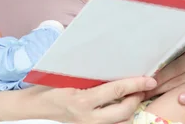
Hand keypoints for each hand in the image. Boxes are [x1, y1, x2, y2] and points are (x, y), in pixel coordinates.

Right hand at [17, 77, 156, 123]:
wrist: (35, 105)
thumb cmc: (48, 86)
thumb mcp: (68, 77)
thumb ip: (90, 76)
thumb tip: (114, 66)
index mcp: (82, 100)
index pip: (116, 90)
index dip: (135, 84)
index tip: (150, 79)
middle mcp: (88, 117)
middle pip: (125, 111)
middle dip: (138, 98)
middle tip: (144, 87)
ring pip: (122, 122)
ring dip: (132, 109)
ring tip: (135, 96)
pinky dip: (121, 116)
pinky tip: (122, 105)